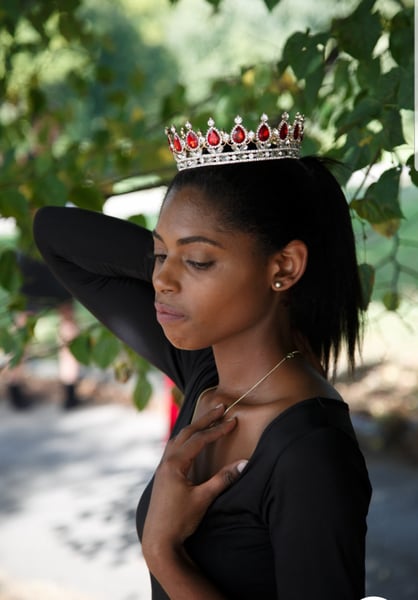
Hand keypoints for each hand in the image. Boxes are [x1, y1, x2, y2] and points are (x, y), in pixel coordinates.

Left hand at [142, 404, 247, 559]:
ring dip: (194, 427)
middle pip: (187, 432)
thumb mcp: (204, 499)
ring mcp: (163, 468)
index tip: (233, 421)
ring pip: (178, 439)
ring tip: (209, 419)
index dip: (217, 429)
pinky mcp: (163, 475)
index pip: (199, 440)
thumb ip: (223, 479)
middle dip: (205, 419)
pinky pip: (174, 448)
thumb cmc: (179, 521)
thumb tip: (244, 463)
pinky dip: (186, 439)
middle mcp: (166, 462)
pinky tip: (193, 441)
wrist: (158, 540)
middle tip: (220, 407)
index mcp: (174, 464)